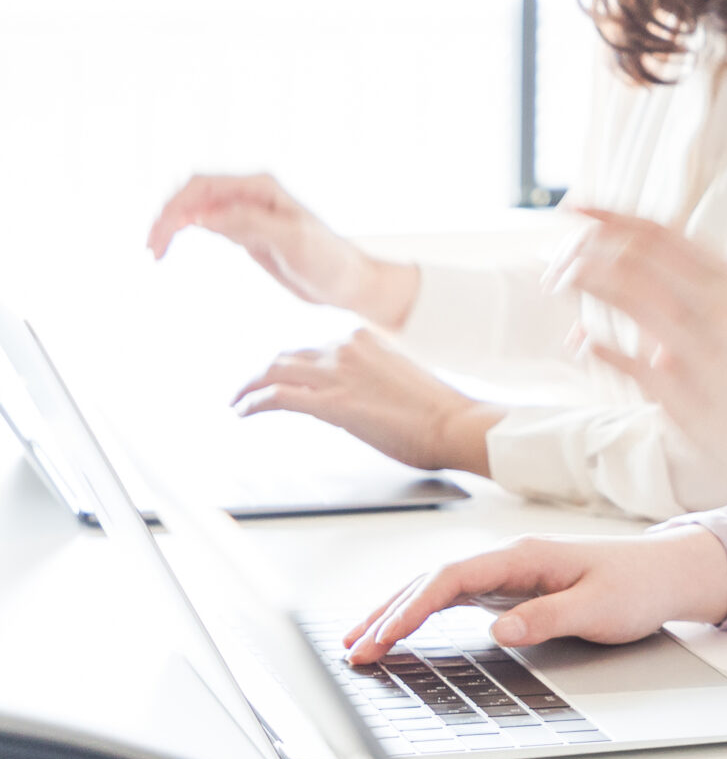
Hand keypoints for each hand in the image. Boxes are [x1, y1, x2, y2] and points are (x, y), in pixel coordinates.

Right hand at [146, 173, 419, 329]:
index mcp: (261, 188)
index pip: (203, 187)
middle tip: (151, 250)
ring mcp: (247, 212)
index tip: (161, 240)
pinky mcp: (246, 232)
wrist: (348, 282)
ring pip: (196, 208)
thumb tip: (202, 216)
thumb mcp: (290, 241)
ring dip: (172, 224)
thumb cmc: (328, 260)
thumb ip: (248, 224)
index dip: (175, 209)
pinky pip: (206, 223)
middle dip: (168, 216)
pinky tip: (170, 249)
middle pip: (194, 194)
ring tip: (155, 253)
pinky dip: (185, 232)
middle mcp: (251, 194)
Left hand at [232, 330, 499, 473]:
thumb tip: (355, 392)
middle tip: (247, 387)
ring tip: (238, 401)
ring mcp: (337, 372)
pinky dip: (253, 402)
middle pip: (286, 355)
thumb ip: (370, 375)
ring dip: (248, 386)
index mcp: (366, 336)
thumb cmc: (438, 409)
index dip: (288, 360)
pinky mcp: (331, 402)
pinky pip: (276, 396)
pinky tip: (244, 412)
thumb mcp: (400, 376)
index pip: (312, 344)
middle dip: (261, 371)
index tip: (276, 371)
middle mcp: (347, 346)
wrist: (455, 423)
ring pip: (273, 370)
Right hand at [343, 527, 726, 663]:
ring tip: (360, 643)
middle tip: (353, 649)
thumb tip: (499, 629)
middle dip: (389, 613)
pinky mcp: (514, 588)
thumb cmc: (639, 585)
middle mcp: (511, 558)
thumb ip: (549, 617)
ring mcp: (510, 572)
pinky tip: (401, 630)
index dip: (411, 608)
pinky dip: (424, 612)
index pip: (452, 578)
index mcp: (525, 556)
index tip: (383, 636)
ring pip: (439, 588)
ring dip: (399, 612)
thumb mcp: (600, 607)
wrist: (669, 572)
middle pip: (434, 581)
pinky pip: (457, 598)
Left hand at [547, 209, 726, 556]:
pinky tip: (578, 340)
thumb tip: (654, 268)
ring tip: (557, 282)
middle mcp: (717, 308)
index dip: (612, 216)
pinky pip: (625, 361)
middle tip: (554, 254)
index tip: (578, 208)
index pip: (660, 233)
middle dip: (585, 248)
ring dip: (583, 282)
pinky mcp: (683, 395)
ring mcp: (699, 350)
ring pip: (626, 296)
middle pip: (635, 257)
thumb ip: (710, 288)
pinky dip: (595, 345)